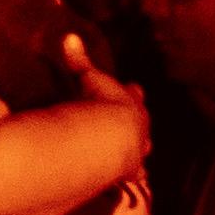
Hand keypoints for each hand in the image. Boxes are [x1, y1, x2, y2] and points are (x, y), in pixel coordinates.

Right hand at [60, 32, 152, 164]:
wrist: (112, 137)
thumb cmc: (102, 104)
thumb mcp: (90, 79)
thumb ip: (80, 61)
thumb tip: (70, 36)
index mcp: (131, 103)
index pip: (133, 94)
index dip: (131, 92)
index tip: (134, 88)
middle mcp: (140, 126)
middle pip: (142, 120)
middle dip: (138, 119)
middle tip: (134, 119)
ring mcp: (138, 149)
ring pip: (144, 146)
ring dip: (139, 146)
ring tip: (137, 147)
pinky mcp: (132, 170)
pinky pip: (137, 173)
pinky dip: (136, 174)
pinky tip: (138, 178)